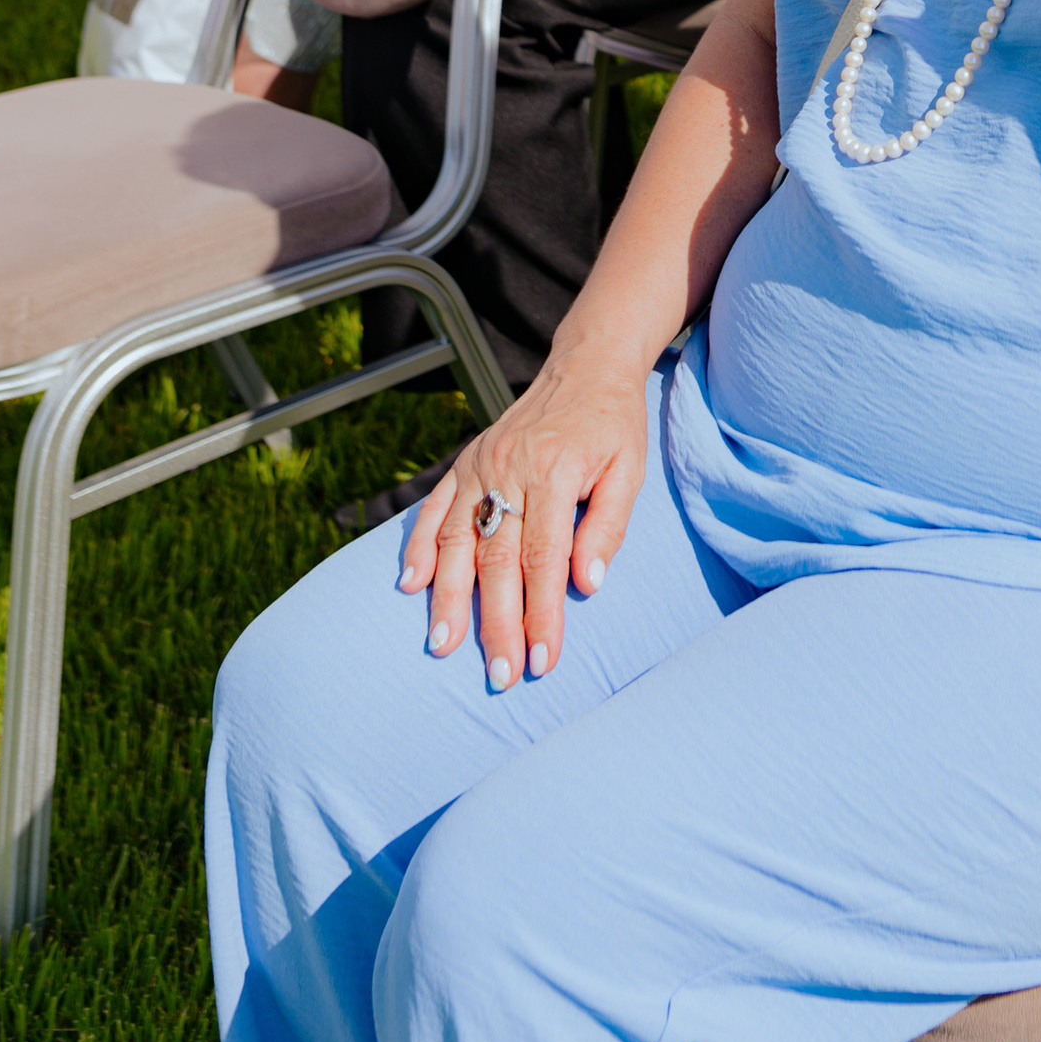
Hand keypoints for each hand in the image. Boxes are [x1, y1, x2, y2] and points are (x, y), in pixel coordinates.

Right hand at [400, 341, 653, 682]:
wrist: (585, 367)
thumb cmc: (613, 426)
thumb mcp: (629, 471)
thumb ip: (608, 527)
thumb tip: (588, 585)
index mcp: (556, 473)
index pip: (545, 560)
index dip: (542, 614)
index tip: (542, 659)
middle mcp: (510, 470)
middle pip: (498, 561)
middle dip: (497, 623)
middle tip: (499, 674)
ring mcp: (481, 466)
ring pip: (457, 541)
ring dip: (448, 598)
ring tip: (443, 645)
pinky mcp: (464, 463)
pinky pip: (433, 510)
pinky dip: (418, 547)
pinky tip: (411, 586)